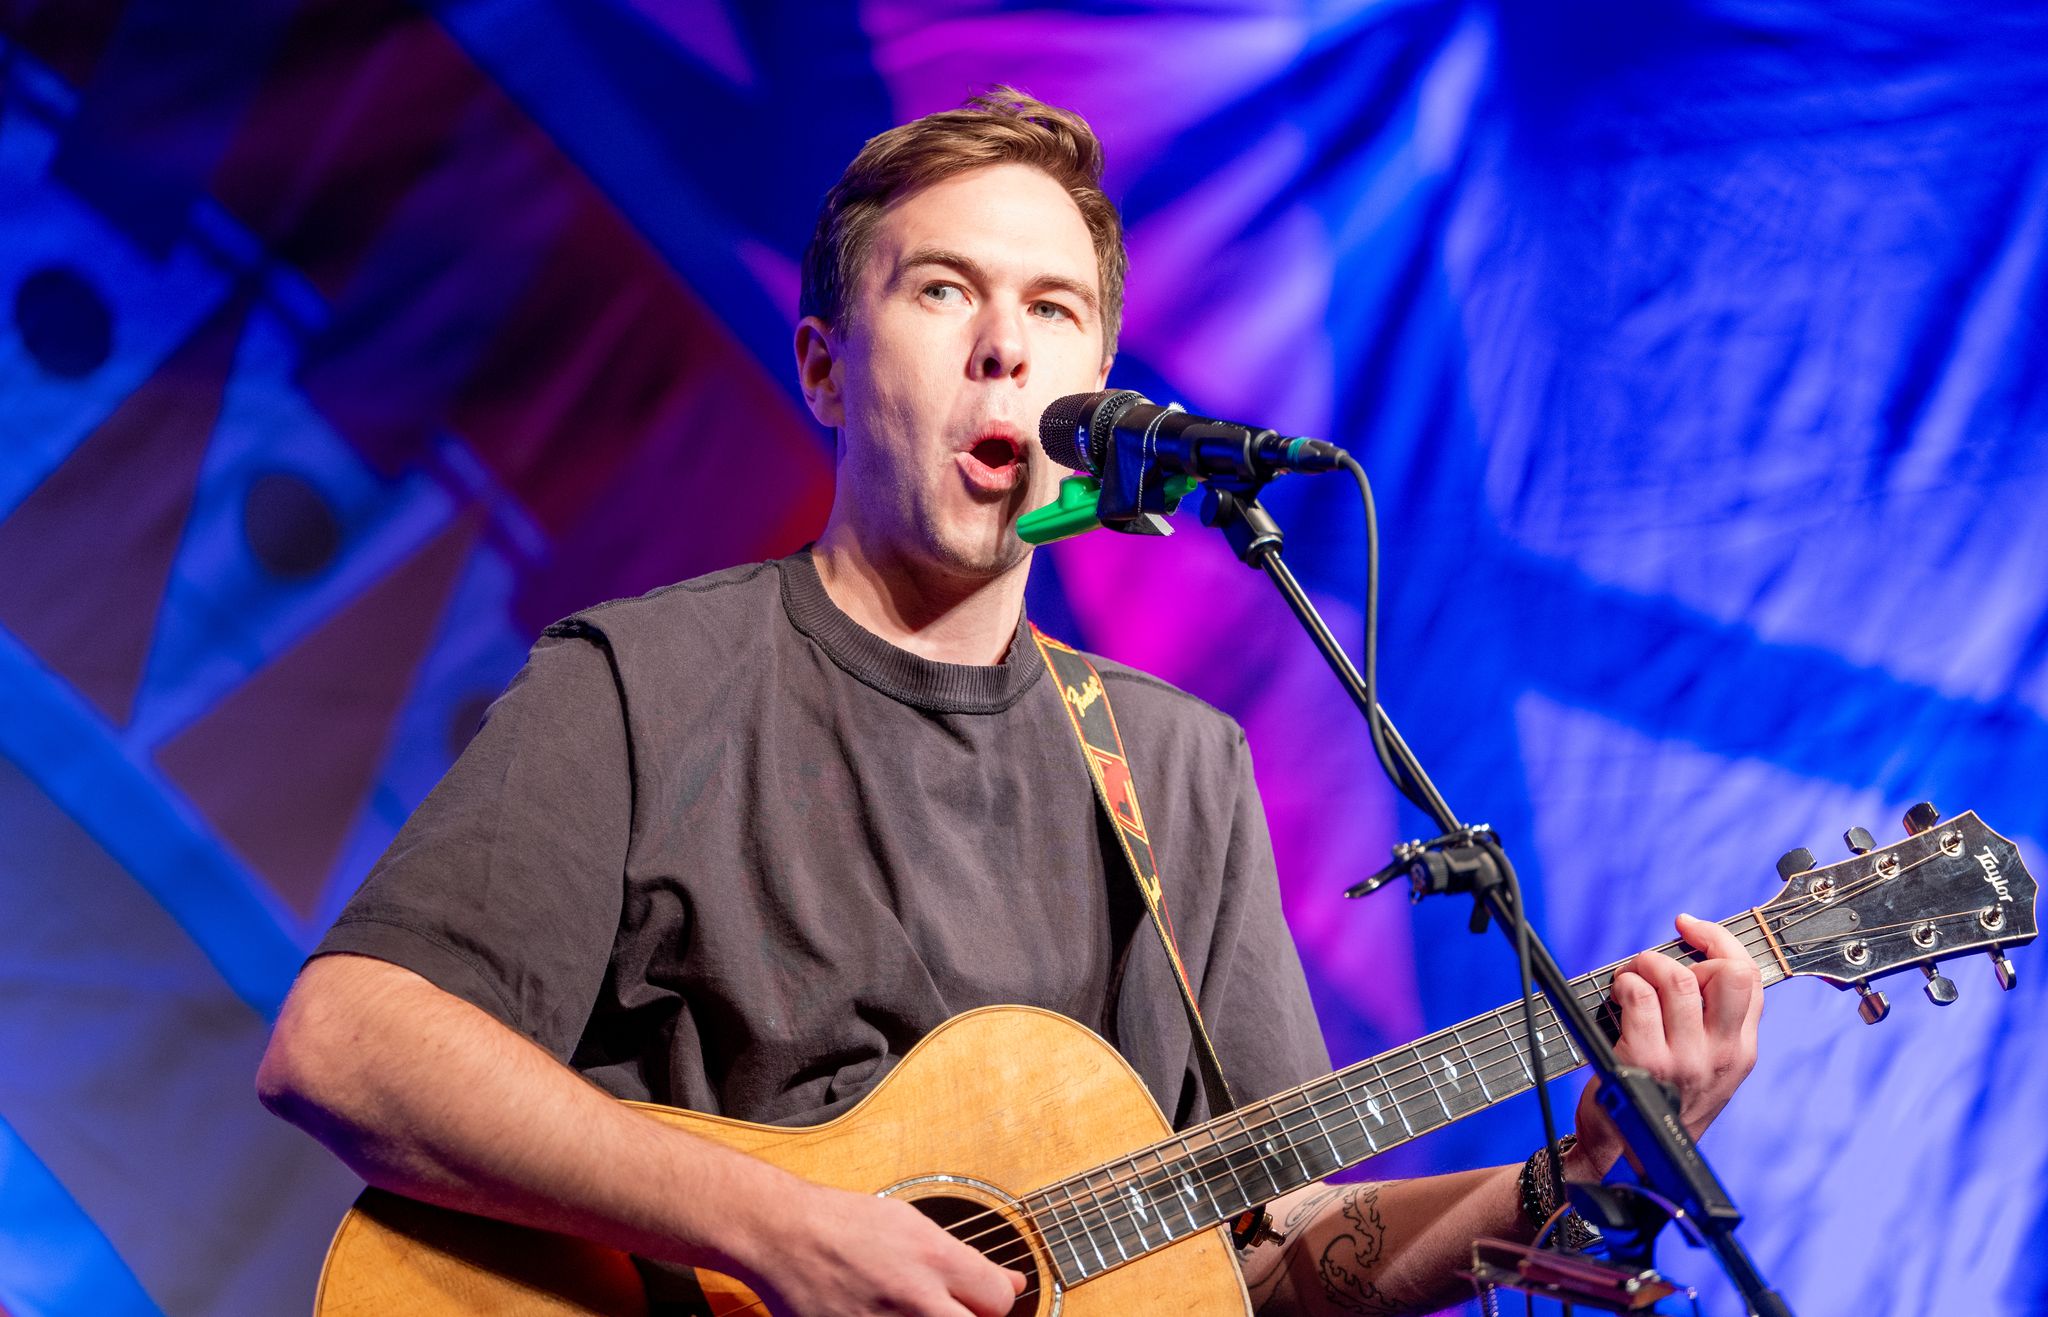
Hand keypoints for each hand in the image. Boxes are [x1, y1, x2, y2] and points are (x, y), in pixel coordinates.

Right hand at [736, 1182, 1025, 1316]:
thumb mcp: (913, 1225)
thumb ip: (966, 1260)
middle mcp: (915, 1300)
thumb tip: (1014, 1283)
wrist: (782, 1236)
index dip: (995, 1299)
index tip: (984, 1297)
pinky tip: (883, 1313)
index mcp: (934, 1260)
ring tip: (912, 1307)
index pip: (999, 1301)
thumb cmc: (845, 1223)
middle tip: (953, 1305)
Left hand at [1569, 913, 1762, 1176]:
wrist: (1628, 1156)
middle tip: (1656, 963)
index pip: (1750, 978)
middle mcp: (1722, 1055)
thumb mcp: (1704, 1065)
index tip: (1691, 927)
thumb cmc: (1660, 1099)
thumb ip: (1709, 1020)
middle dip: (1687, 950)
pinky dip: (1624, 985)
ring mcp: (1686, 1059)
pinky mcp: (1647, 1061)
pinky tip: (1618, 998)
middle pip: (1727, 972)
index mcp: (1741, 1051)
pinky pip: (1639, 996)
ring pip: (1677, 978)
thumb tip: (1692, 957)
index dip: (1720, 941)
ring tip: (1631, 979)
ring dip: (1644, 965)